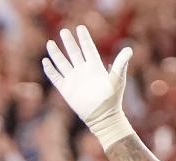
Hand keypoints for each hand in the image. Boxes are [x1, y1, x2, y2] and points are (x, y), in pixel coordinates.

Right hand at [43, 26, 134, 149]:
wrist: (103, 117)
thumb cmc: (112, 99)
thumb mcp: (117, 79)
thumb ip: (121, 64)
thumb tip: (130, 49)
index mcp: (95, 67)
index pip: (88, 49)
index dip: (84, 39)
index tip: (80, 28)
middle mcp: (83, 71)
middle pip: (73, 53)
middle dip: (68, 42)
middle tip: (64, 31)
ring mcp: (74, 80)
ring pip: (62, 63)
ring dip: (56, 54)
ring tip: (50, 43)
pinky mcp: (66, 89)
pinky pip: (56, 77)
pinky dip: (50, 70)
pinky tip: (45, 61)